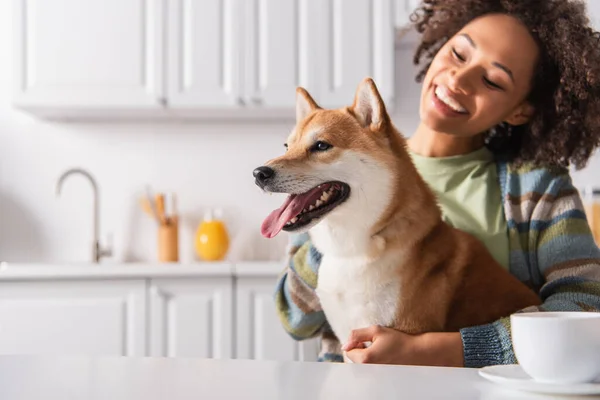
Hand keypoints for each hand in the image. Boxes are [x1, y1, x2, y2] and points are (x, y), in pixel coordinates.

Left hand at [342, 325, 463, 366]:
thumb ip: (357, 335)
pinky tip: (382, 357)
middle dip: (359, 350)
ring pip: (361, 364)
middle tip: (373, 344)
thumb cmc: (397, 340)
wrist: (415, 353)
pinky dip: (372, 362)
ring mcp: (375, 375)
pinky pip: (369, 369)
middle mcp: (369, 370)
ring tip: (378, 350)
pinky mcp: (380, 376)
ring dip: (365, 356)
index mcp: (365, 359)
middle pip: (353, 359)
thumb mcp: (376, 330)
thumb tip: (344, 345)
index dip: (355, 342)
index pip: (348, 351)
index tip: (367, 339)